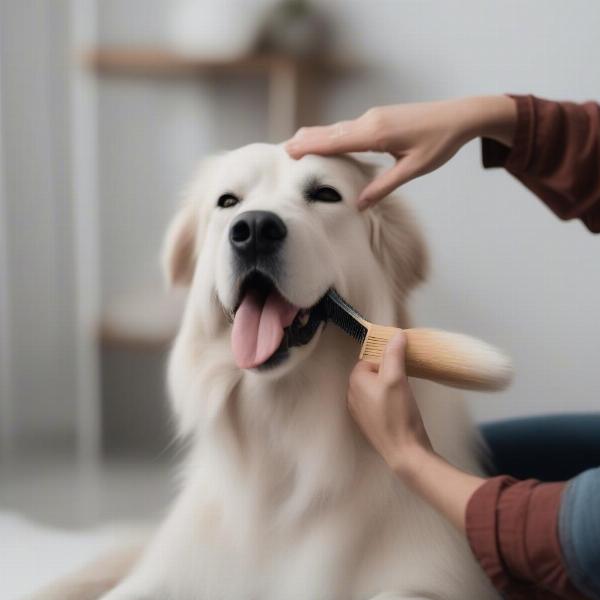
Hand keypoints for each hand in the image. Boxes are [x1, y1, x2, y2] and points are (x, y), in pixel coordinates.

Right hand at [286, 95, 516, 208]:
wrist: (459, 116)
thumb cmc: (439, 143)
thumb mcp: (412, 170)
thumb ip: (383, 187)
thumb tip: (358, 205)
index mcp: (376, 133)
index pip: (334, 141)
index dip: (310, 146)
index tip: (287, 151)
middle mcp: (370, 121)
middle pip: (330, 132)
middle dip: (306, 140)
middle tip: (282, 150)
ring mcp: (374, 117)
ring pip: (338, 129)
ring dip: (317, 137)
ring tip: (297, 145)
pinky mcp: (379, 117)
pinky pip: (348, 127)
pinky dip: (332, 135)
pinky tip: (326, 141)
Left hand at [347, 332, 432, 474]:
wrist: (404, 452)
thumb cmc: (397, 412)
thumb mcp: (396, 377)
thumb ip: (394, 353)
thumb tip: (396, 333)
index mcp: (354, 381)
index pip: (370, 358)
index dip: (387, 358)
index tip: (402, 365)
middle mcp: (352, 395)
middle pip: (373, 372)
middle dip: (389, 372)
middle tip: (405, 379)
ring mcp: (359, 411)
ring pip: (376, 388)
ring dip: (390, 386)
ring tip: (405, 393)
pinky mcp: (370, 424)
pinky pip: (378, 403)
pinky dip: (389, 401)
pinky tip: (401, 407)